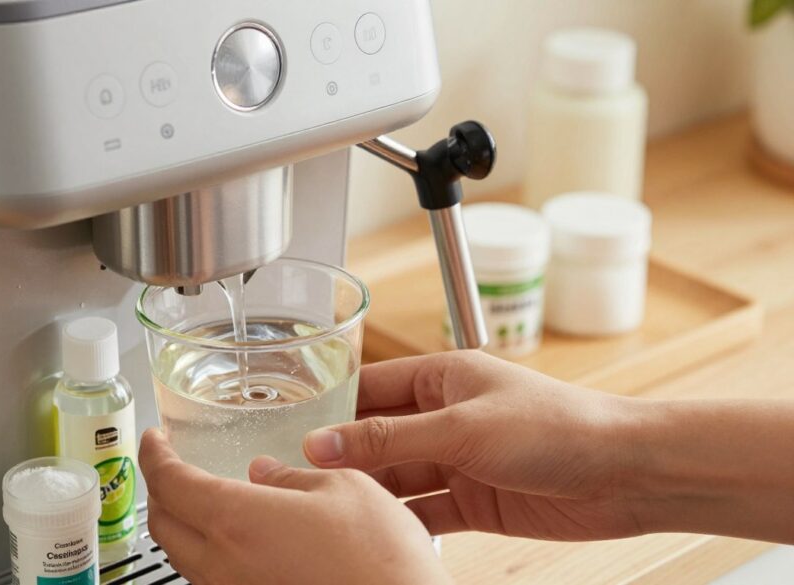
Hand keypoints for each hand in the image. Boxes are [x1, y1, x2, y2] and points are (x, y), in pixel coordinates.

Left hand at [139, 428, 449, 584]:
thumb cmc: (379, 558)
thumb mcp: (343, 489)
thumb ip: (292, 477)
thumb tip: (264, 472)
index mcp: (234, 521)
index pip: (168, 482)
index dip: (153, 454)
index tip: (153, 438)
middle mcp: (221, 565)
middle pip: (162, 524)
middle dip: (160, 489)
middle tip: (173, 465)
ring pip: (184, 557)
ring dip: (183, 523)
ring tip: (204, 498)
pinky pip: (211, 579)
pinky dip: (209, 552)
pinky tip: (240, 539)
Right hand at [303, 351, 643, 540]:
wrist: (624, 475)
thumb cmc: (557, 426)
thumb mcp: (461, 427)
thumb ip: (389, 438)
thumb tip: (323, 443)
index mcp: (444, 377)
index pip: (372, 389)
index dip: (334, 410)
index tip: (295, 433)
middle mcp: (447, 417)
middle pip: (379, 437)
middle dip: (345, 457)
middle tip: (302, 480)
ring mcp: (460, 460)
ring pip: (398, 477)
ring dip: (371, 493)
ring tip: (331, 509)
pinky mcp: (475, 501)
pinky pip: (425, 511)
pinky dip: (403, 521)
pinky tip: (377, 531)